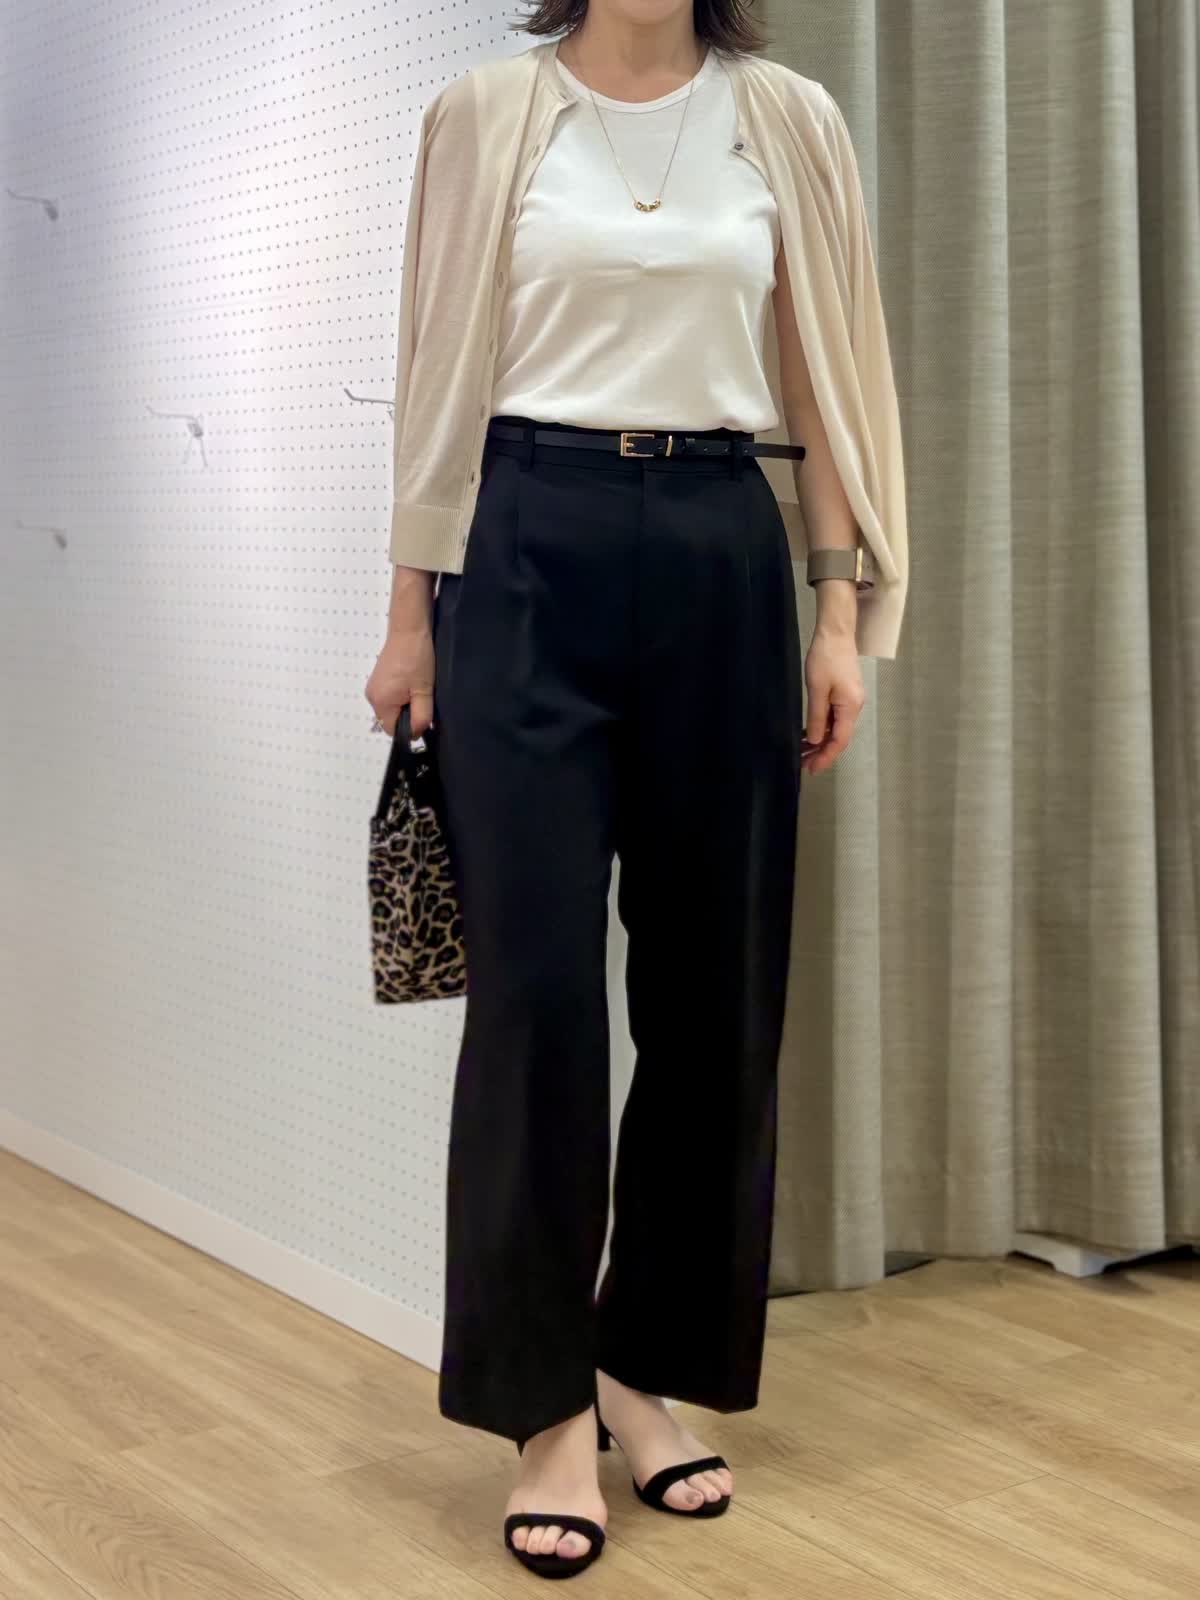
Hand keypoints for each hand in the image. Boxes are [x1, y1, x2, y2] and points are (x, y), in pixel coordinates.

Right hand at [365, 625, 435, 737]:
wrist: (409, 630)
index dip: (409, 728)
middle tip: (420, 697)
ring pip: (390, 710)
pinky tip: (409, 683)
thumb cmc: (417, 659)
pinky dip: (400, 696)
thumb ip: (421, 716)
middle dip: (407, 716)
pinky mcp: (377, 680)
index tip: (422, 714)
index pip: (393, 731)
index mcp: (381, 702)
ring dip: (404, 705)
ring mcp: (373, 688)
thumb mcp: (424, 691)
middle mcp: (372, 697)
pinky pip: (388, 698)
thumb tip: (416, 734)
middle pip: (390, 721)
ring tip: (415, 687)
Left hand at [801, 621, 865, 773]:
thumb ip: (816, 717)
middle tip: (802, 765)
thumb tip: (814, 739)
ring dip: (819, 741)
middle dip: (821, 753)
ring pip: (835, 729)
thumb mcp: (817, 689)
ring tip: (802, 752)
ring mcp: (850, 700)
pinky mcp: (845, 694)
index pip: (839, 741)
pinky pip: (834, 718)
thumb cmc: (826, 657)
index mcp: (850, 707)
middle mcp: (854, 707)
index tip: (812, 769)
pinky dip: (821, 727)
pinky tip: (808, 734)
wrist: (836, 633)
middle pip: (838, 738)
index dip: (825, 757)